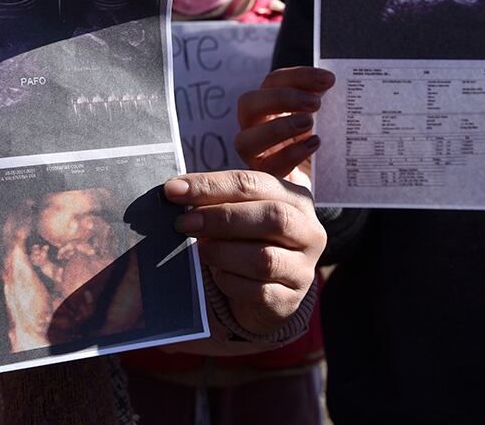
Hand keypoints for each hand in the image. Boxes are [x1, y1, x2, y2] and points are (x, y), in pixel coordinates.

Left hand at [164, 170, 323, 337]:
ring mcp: (303, 269)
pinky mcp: (290, 300)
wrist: (263, 291)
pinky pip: (258, 291)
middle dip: (221, 218)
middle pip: (272, 217)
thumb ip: (219, 197)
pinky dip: (229, 281)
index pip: (254, 183)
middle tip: (183, 222)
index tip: (174, 190)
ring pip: (265, 259)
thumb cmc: (247, 240)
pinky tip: (216, 275)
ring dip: (223, 252)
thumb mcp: (241, 211)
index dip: (211, 185)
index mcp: (296, 198)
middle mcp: (309, 232)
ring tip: (200, 250)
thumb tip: (177, 190)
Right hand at [235, 67, 334, 181]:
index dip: (298, 77)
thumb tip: (331, 83)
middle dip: (281, 99)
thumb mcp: (322, 119)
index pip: (273, 82)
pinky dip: (289, 155)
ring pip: (245, 141)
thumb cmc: (320, 144)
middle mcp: (255, 128)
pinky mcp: (266, 179)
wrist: (322, 182)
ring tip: (309, 124)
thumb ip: (322, 101)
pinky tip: (312, 145)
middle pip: (248, 104)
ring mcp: (256, 156)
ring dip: (277, 129)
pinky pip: (267, 168)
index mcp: (268, 106)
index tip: (329, 80)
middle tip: (315, 103)